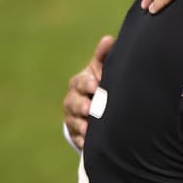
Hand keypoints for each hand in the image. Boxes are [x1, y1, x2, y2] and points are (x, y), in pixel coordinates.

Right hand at [62, 34, 114, 148]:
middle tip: (90, 108)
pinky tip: (88, 143)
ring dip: (81, 125)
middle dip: (82, 106)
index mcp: (81, 83)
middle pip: (74, 103)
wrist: (97, 106)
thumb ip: (104, 56)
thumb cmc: (101, 81)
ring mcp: (74, 118)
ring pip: (74, 122)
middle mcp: (74, 100)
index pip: (80, 82)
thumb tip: (109, 39)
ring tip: (89, 129)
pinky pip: (78, 139)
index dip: (87, 83)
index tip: (96, 85)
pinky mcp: (77, 135)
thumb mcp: (102, 69)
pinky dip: (83, 142)